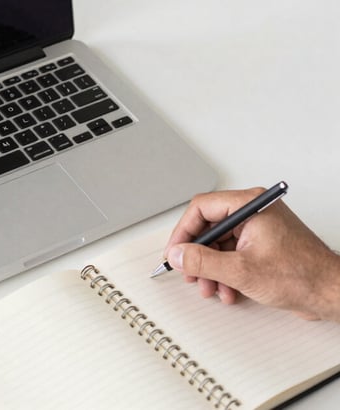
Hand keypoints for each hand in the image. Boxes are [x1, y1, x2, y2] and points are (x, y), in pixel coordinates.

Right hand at [164, 187, 339, 320]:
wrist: (332, 294)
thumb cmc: (303, 276)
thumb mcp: (242, 271)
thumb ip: (203, 261)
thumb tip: (178, 254)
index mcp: (250, 205)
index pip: (202, 208)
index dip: (184, 232)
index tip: (176, 251)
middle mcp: (254, 212)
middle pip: (209, 227)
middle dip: (198, 256)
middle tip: (190, 273)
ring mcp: (259, 228)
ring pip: (219, 244)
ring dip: (211, 269)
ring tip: (211, 287)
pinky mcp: (262, 244)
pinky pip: (232, 253)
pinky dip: (225, 272)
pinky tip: (228, 289)